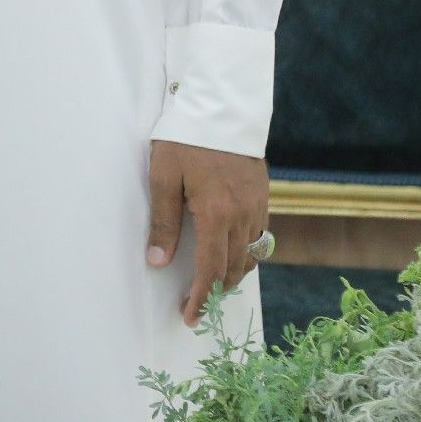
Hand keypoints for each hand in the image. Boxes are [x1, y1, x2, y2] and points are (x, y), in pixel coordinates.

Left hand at [146, 139, 270, 325]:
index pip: (210, 269)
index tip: (190, 316)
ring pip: (250, 255)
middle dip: (216, 291)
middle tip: (198, 305)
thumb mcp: (164, 176)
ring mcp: (257, 206)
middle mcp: (242, 215)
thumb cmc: (186, 138)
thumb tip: (157, 262)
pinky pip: (260, 235)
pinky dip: (247, 252)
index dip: (200, 297)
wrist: (222, 105)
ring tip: (212, 283)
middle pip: (234, 268)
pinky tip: (231, 252)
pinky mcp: (263, 195)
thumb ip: (163, 221)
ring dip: (233, 274)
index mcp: (216, 214)